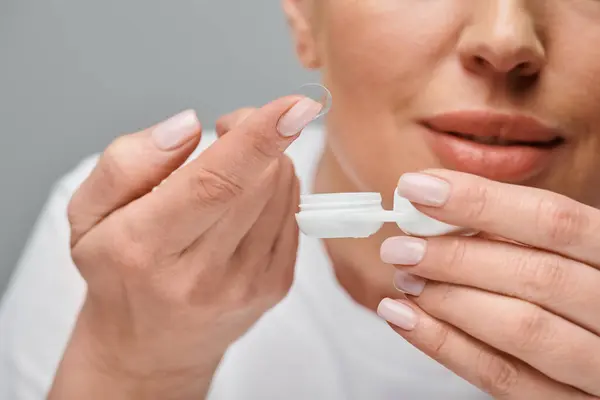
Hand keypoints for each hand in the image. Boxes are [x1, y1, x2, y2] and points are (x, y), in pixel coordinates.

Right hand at [49, 96, 322, 399]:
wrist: (150, 346)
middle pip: (259, 182)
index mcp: (146, 247)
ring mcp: (246, 285)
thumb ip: (128, 162)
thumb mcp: (89, 214)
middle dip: (259, 136)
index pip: (213, 185)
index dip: (258, 139)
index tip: (295, 107)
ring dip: (268, 161)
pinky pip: (294, 213)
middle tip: (230, 129)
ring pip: (284, 192)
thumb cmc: (118, 271)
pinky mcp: (275, 287)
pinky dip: (277, 189)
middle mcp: (202, 273)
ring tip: (231, 173)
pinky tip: (246, 202)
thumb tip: (189, 126)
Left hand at [378, 170, 599, 398]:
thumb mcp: (566, 255)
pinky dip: (444, 344)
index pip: (553, 220)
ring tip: (403, 279)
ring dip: (448, 298)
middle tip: (400, 247)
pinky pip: (502, 377)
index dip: (480, 201)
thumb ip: (519, 236)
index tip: (417, 188)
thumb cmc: (574, 296)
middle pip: (536, 275)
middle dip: (455, 257)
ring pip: (521, 327)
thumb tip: (437, 208)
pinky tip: (405, 318)